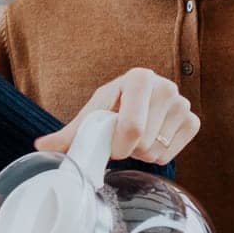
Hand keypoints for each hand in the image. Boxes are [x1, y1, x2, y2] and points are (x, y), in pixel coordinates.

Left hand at [34, 68, 198, 165]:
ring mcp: (183, 104)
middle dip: (127, 148)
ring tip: (136, 136)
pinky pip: (170, 155)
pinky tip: (151, 139)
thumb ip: (68, 134)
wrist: (136, 100)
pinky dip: (156, 155)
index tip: (110, 142)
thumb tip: (40, 147)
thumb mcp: (91, 115)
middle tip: (121, 137)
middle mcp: (167, 87)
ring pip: (156, 152)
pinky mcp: (193, 122)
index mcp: (140, 77)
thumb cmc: (112, 106)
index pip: (132, 128)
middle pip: (143, 143)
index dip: (117, 144)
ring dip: (140, 153)